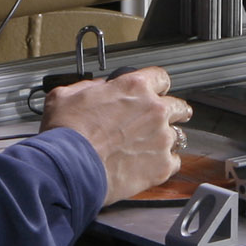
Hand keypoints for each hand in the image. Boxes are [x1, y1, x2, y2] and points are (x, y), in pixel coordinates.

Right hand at [42, 66, 191, 202]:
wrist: (69, 168)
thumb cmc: (67, 134)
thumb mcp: (66, 95)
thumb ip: (89, 87)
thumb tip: (98, 88)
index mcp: (134, 88)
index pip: (161, 78)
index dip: (156, 86)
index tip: (155, 93)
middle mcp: (154, 110)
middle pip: (178, 106)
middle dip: (172, 112)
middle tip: (160, 120)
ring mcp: (161, 139)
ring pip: (177, 135)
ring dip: (166, 140)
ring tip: (150, 147)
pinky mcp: (162, 166)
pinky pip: (174, 162)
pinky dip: (164, 164)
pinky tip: (149, 165)